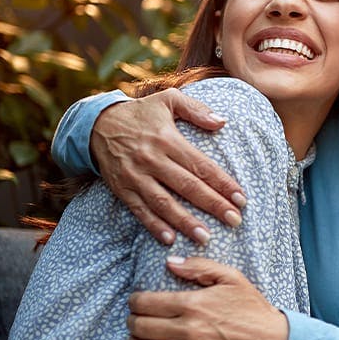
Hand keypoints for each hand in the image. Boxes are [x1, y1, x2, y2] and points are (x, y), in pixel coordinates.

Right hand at [91, 89, 246, 243]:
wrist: (97, 124)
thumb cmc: (141, 113)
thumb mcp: (168, 100)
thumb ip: (197, 110)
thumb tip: (223, 122)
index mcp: (167, 139)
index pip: (201, 165)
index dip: (222, 183)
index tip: (241, 198)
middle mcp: (152, 159)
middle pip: (187, 186)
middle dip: (213, 205)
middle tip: (234, 220)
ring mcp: (135, 175)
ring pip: (163, 202)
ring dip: (185, 221)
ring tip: (205, 237)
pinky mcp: (121, 188)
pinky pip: (139, 210)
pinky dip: (154, 225)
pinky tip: (170, 239)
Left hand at [127, 256, 289, 339]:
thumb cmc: (252, 308)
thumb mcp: (231, 278)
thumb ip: (199, 266)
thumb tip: (170, 262)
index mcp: (194, 304)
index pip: (146, 303)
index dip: (134, 301)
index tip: (135, 301)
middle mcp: (188, 330)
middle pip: (141, 327)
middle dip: (131, 321)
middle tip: (133, 319)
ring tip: (136, 339)